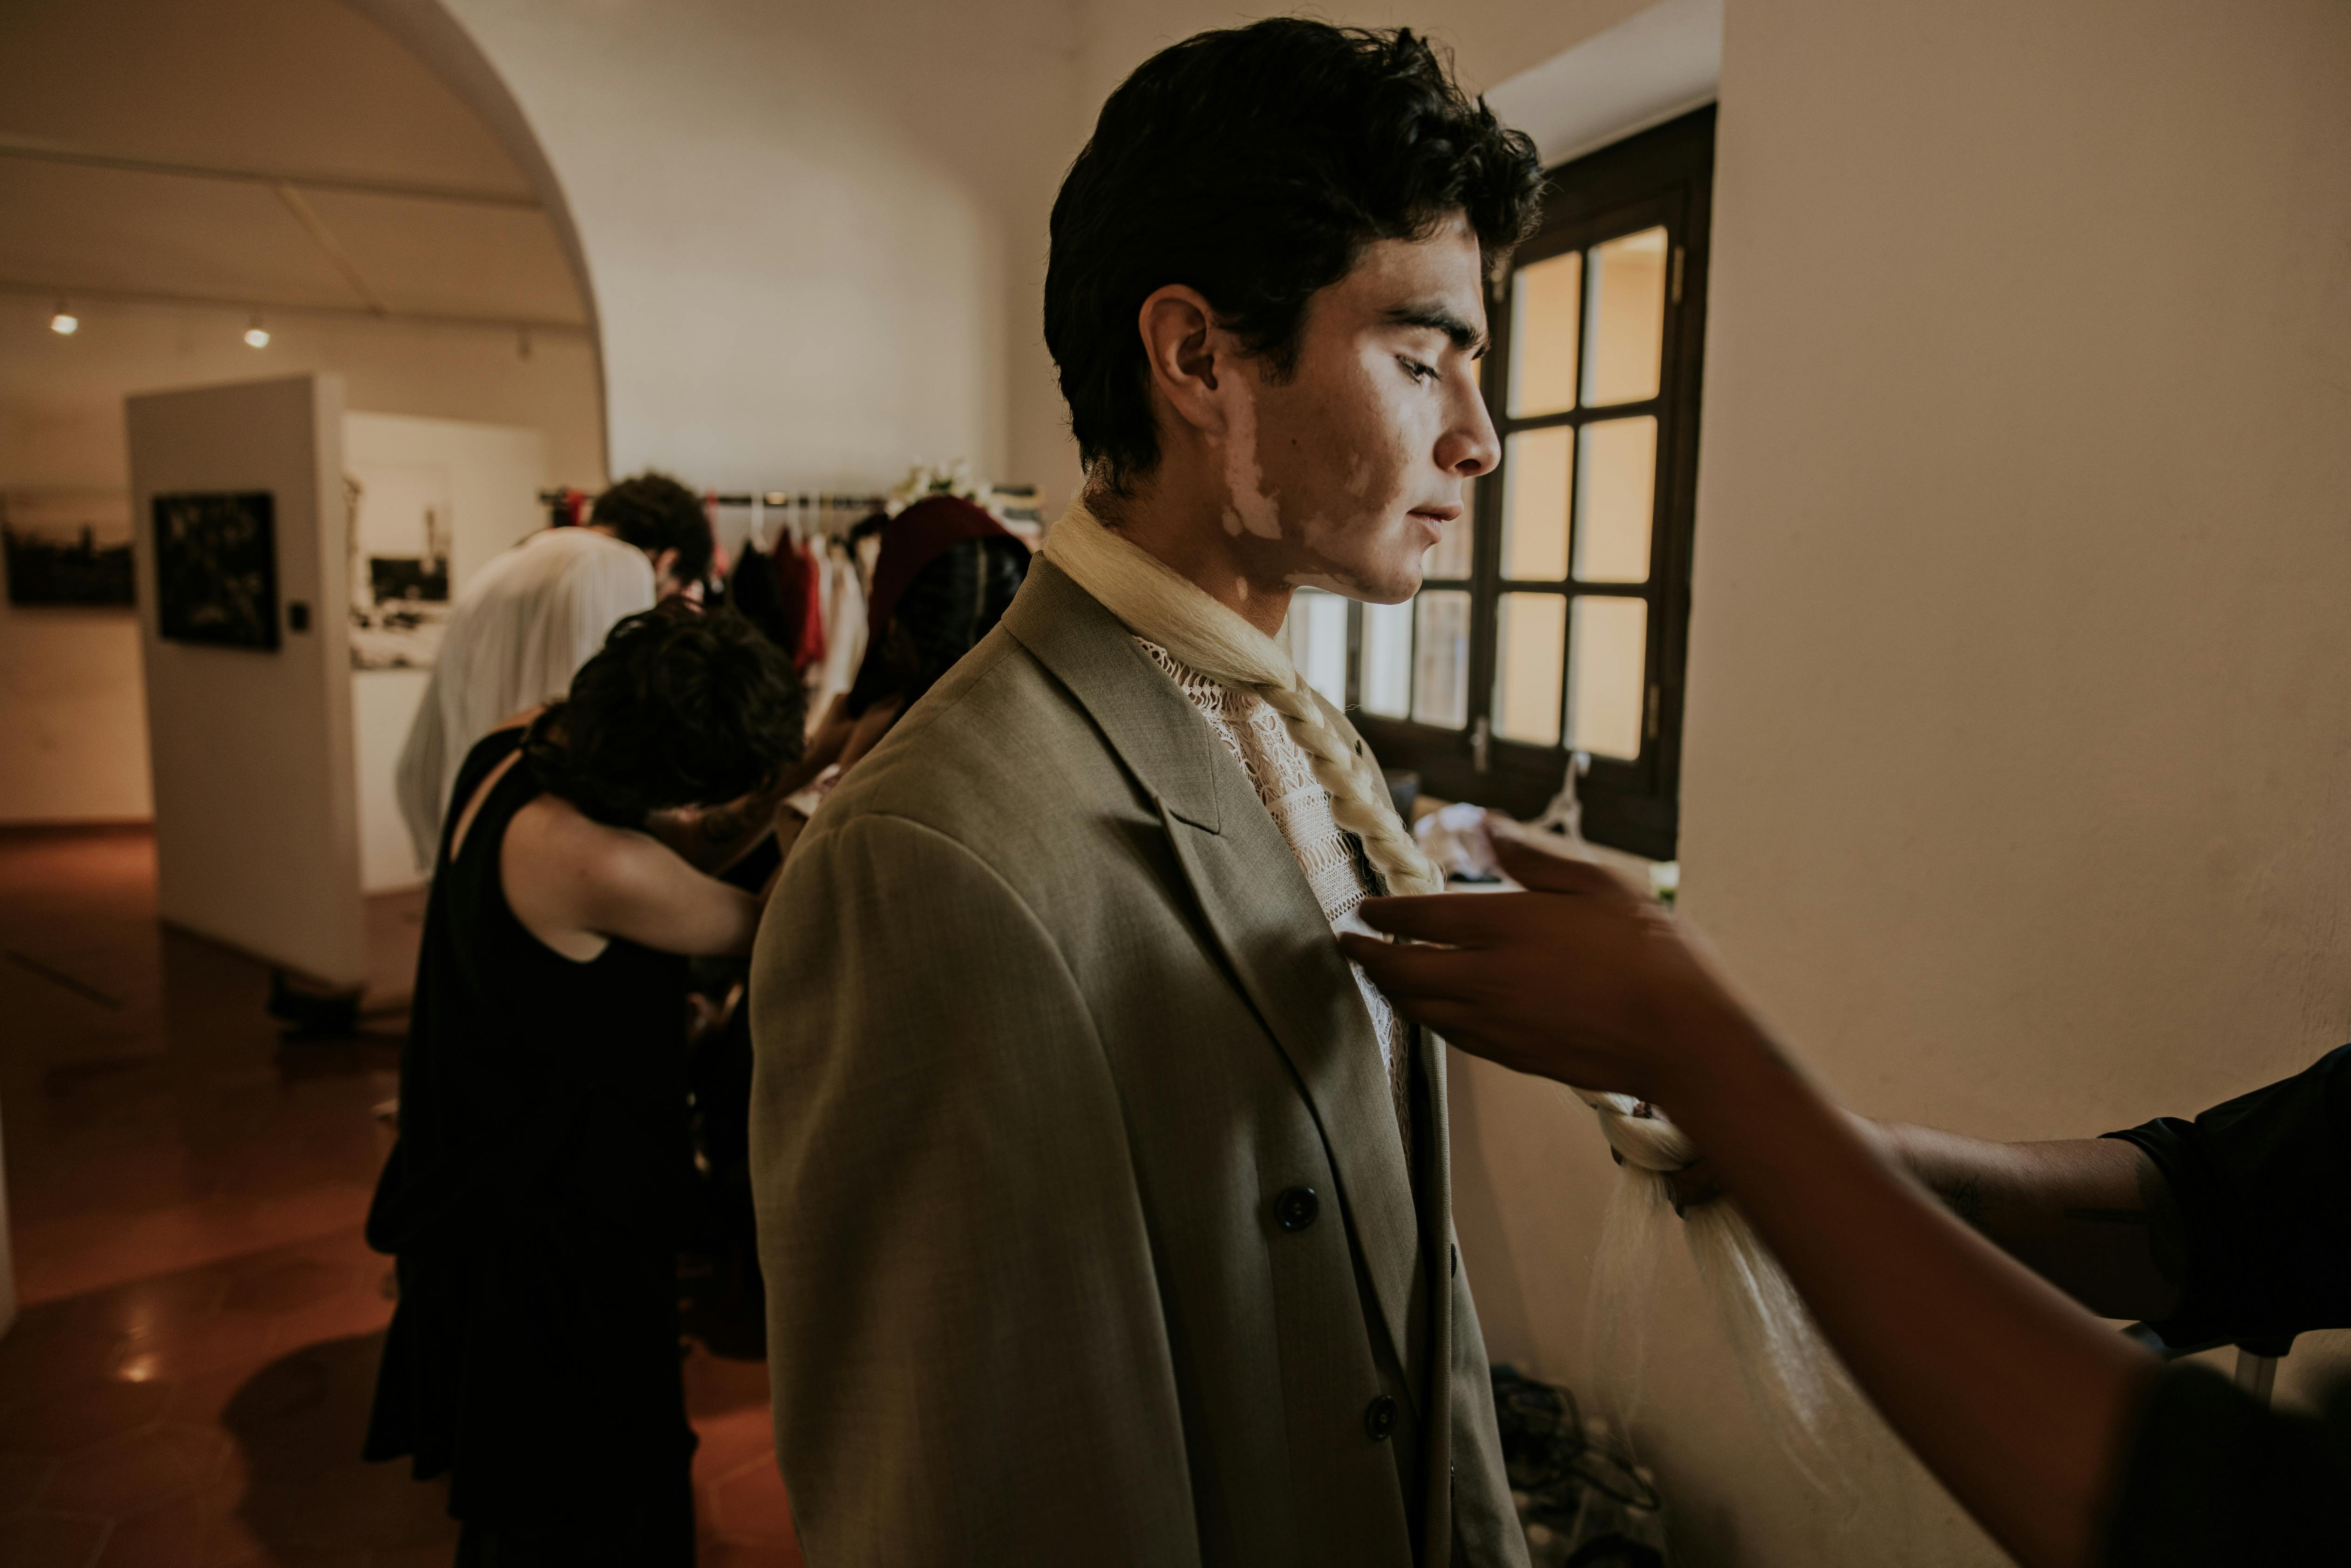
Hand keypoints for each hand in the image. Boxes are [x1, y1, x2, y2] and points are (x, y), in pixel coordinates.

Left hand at [1339, 820, 1758, 1109]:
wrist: (1682, 1036)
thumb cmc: (1651, 953)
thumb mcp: (1597, 884)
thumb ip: (1531, 858)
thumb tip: (1484, 826)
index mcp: (1505, 927)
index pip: (1419, 919)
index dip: (1383, 915)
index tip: (1364, 909)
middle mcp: (1487, 978)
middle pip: (1403, 971)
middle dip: (1368, 957)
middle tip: (1349, 945)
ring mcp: (1496, 1023)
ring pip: (1419, 1009)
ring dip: (1391, 990)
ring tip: (1378, 976)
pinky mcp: (1511, 1056)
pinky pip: (1451, 1036)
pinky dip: (1427, 1019)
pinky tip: (1428, 1011)